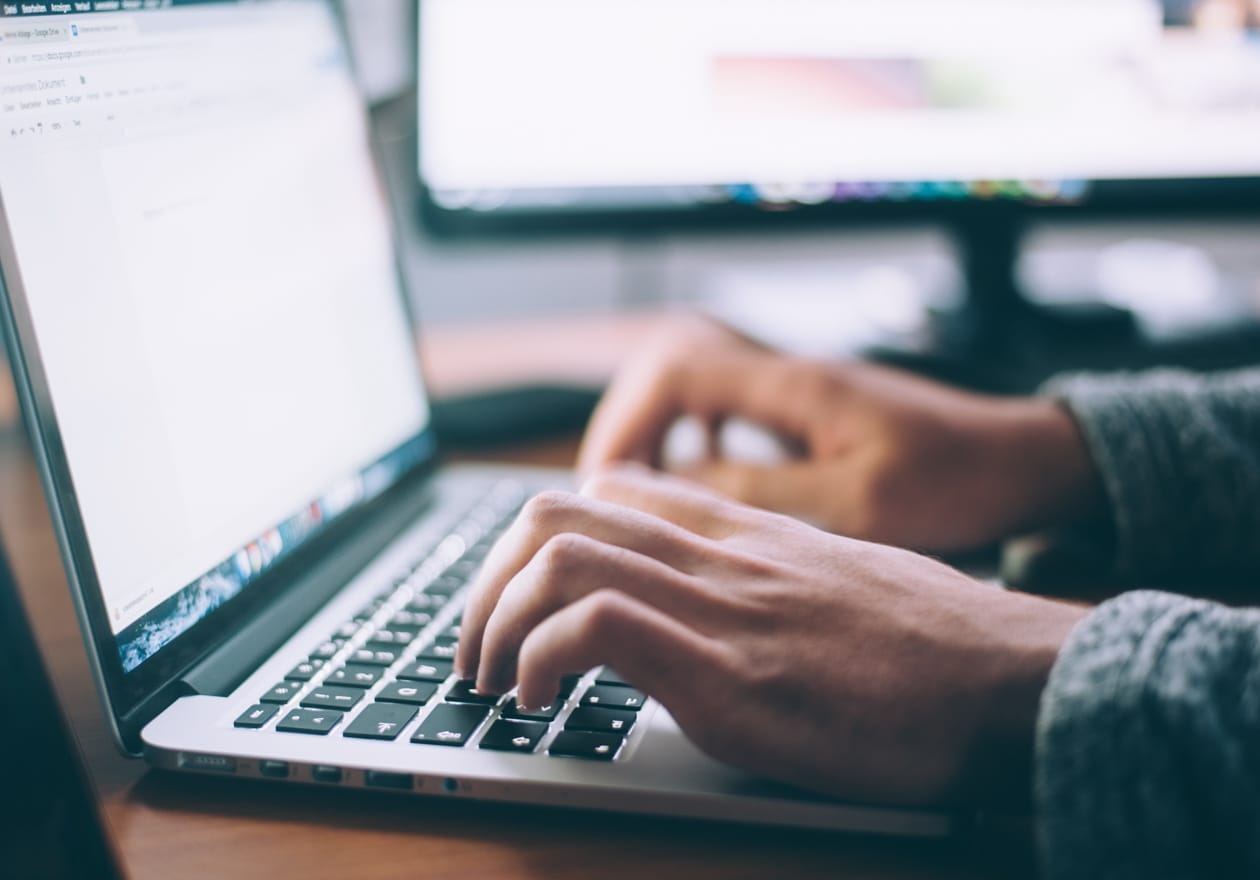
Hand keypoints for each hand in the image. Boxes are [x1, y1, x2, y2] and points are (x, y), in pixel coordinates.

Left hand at [456, 465, 1087, 806]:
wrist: (1017, 680)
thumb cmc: (939, 646)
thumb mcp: (842, 584)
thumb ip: (769, 578)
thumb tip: (720, 608)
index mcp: (746, 533)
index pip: (611, 490)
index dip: (539, 538)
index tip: (521, 597)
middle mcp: (722, 555)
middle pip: (558, 512)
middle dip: (488, 580)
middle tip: (477, 645)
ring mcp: (722, 608)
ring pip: (559, 555)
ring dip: (494, 620)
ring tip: (491, 680)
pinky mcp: (730, 675)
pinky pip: (596, 627)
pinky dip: (540, 659)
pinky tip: (539, 703)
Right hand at [579, 316, 1102, 552]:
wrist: (1022, 460)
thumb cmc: (957, 480)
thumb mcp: (858, 502)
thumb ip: (763, 491)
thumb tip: (676, 487)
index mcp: (794, 385)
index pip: (675, 371)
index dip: (626, 422)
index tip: (608, 483)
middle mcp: (787, 374)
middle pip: (670, 368)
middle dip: (628, 426)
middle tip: (609, 492)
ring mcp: (797, 390)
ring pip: (694, 387)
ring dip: (657, 432)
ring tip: (639, 490)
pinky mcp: (809, 412)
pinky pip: (726, 409)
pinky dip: (695, 439)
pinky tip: (699, 481)